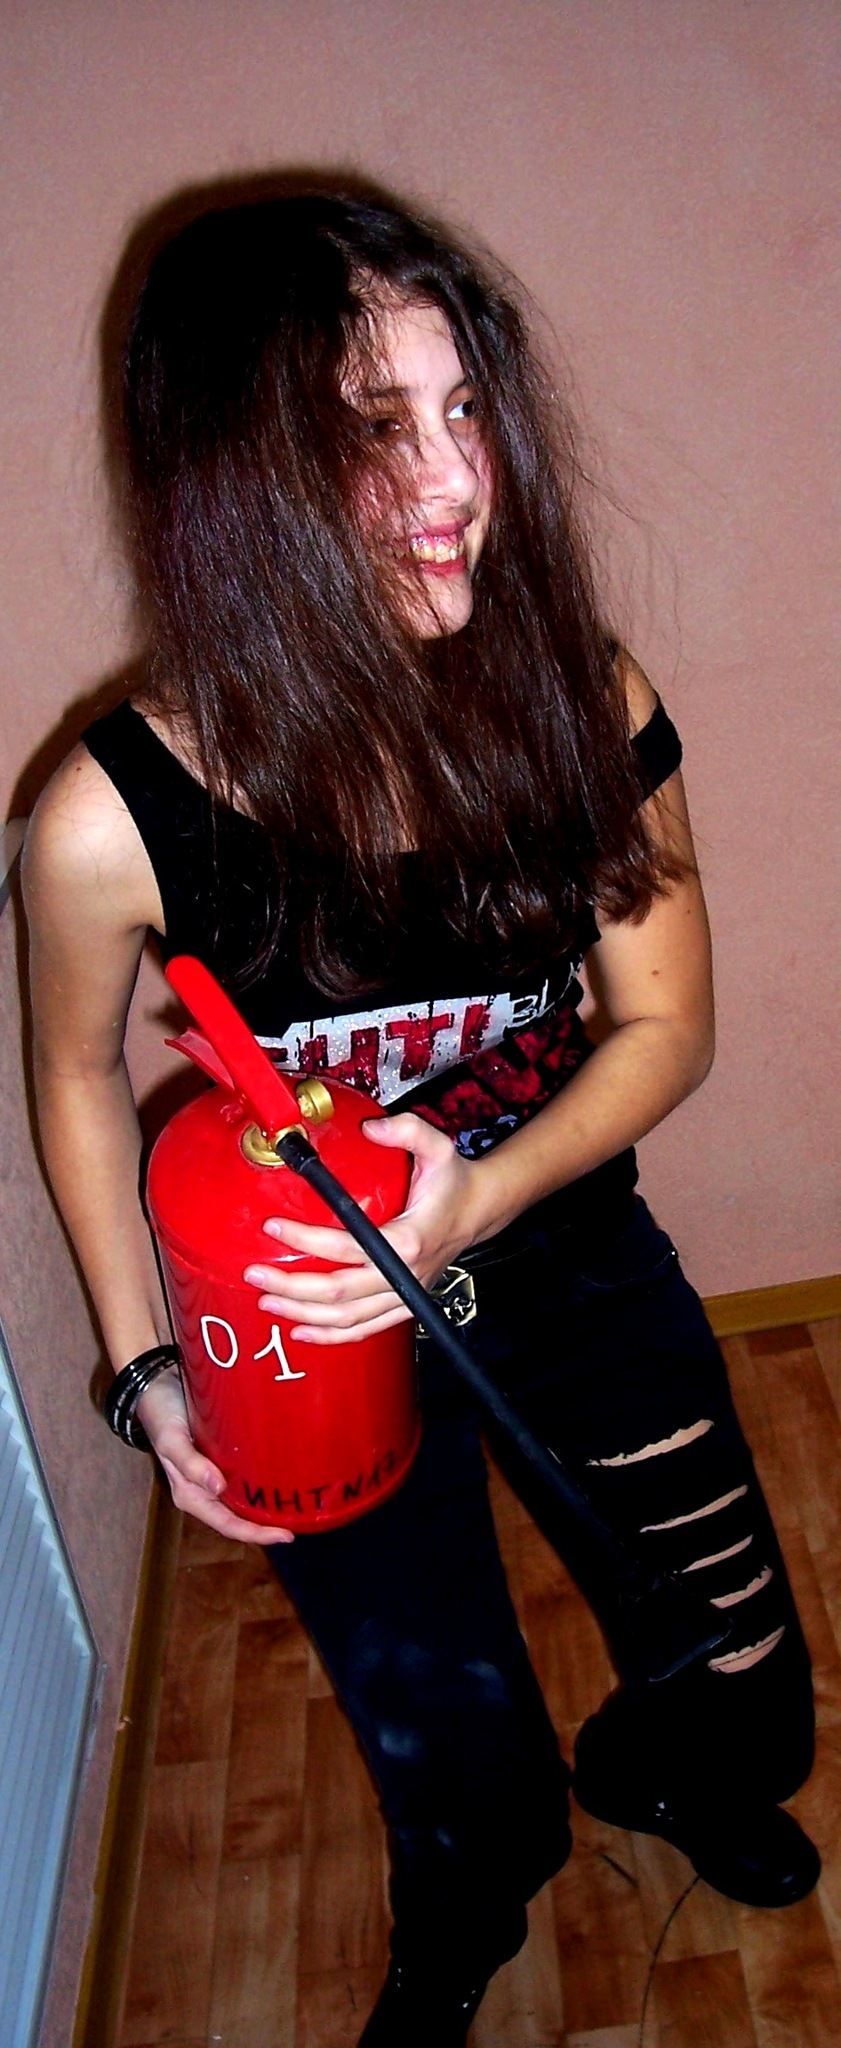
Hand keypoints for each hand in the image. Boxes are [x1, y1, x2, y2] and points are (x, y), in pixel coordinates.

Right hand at [135, 1367, 294, 1543]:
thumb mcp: (170, 1439)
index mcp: (190, 1494)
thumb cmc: (161, 1414)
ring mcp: (213, 1474)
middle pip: (238, 1517)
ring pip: (243, 1499)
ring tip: (297, 1505)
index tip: (285, 1536)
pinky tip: (282, 1476)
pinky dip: (261, 1480)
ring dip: (265, 1506)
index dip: (255, 1534)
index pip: (227, 1523)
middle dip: (266, 1524)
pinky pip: (244, 1476)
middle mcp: (203, 1489)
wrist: (156, 1384)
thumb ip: (190, 1463)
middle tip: (300, 1523)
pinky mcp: (221, 1456)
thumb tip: (217, 1487)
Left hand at [243, 1113, 480, 1344]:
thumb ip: (406, 1130)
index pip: (346, 1247)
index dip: (304, 1240)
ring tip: (267, 1301)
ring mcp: (403, 1294)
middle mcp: (404, 1274)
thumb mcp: (438, 1146)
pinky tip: (302, 1331)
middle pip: (338, 1293)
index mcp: (408, 1240)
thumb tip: (369, 1128)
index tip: (271, 1227)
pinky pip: (365, 1328)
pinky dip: (331, 1336)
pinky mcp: (402, 1304)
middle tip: (254, 1275)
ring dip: (303, 1314)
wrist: (480, 1211)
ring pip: (347, 1318)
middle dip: (291, 1286)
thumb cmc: (454, 1182)